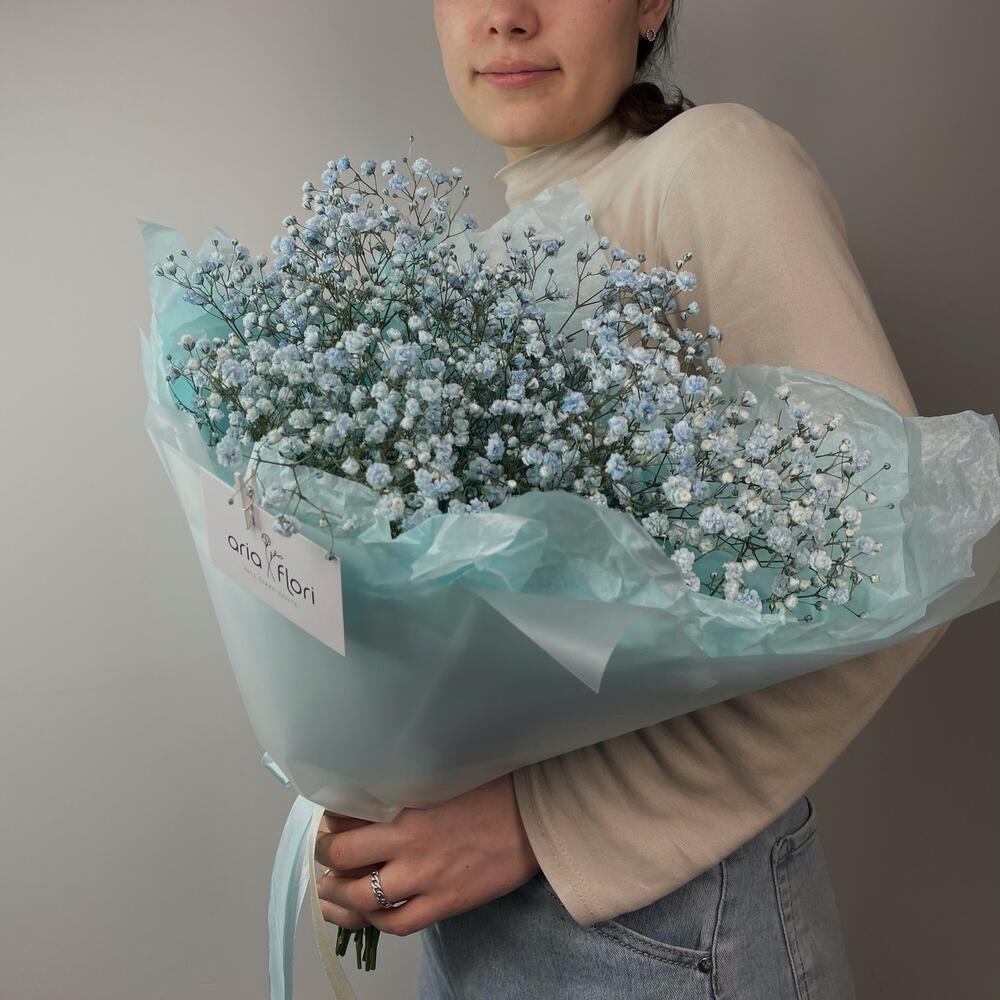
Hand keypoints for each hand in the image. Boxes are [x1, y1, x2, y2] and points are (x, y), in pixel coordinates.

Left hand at [314, 772, 539, 936]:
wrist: (536, 817)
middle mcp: (408, 842)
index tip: (332, 820)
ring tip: (331, 891)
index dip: (332, 819)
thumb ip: (410, 787)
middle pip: (342, 857)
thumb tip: (378, 794)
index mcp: (407, 803)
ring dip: (338, 895)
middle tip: (325, 855)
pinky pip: (396, 924)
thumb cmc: (495, 788)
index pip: (348, 814)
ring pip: (362, 897)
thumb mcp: (444, 776)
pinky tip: (370, 913)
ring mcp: (425, 877)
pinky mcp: (444, 904)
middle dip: (325, 857)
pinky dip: (375, 921)